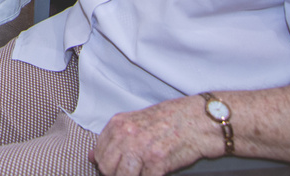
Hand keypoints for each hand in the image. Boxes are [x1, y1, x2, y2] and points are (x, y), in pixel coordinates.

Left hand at [90, 97, 214, 175]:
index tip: (116, 167)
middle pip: (107, 168)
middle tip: (132, 171)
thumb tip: (92, 156)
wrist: (197, 120)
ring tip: (143, 171)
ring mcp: (141, 149)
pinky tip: (155, 172)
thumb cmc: (169, 120)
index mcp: (119, 124)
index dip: (107, 165)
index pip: (99, 153)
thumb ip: (114, 138)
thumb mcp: (136, 122)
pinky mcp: (157, 162)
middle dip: (117, 174)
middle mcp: (127, 135)